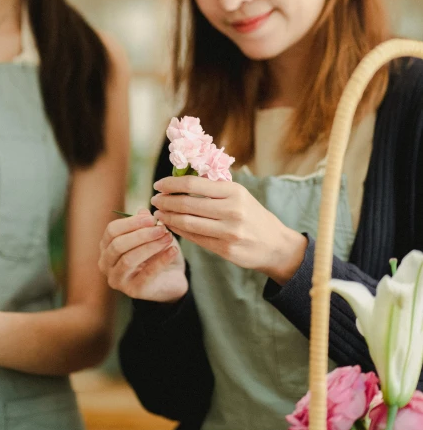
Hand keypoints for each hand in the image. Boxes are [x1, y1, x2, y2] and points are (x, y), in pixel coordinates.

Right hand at [99, 208, 187, 301]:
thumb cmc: (156, 253)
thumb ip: (145, 224)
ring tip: (168, 238)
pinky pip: (146, 274)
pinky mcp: (133, 291)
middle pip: (118, 245)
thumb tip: (143, 211)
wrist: (171, 279)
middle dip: (141, 234)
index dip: (131, 222)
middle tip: (162, 228)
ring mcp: (117, 279)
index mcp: (106, 247)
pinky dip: (161, 260)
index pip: (112, 231)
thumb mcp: (152, 235)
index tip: (152, 218)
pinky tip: (173, 250)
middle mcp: (106, 264)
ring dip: (151, 246)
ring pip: (128, 259)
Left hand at [151, 176, 307, 283]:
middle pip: (187, 204)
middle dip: (165, 201)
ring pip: (188, 223)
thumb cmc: (252, 215)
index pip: (193, 184)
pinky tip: (171, 226)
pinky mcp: (226, 250)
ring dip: (168, 217)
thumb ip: (214, 187)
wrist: (275, 245)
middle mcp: (232, 211)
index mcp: (234, 191)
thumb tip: (180, 178)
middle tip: (153, 200)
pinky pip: (195, 239)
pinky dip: (179, 231)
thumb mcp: (239, 195)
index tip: (158, 184)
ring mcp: (229, 232)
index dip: (171, 184)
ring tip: (158, 214)